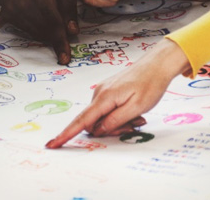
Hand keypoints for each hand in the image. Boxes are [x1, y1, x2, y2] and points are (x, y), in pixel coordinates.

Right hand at [0, 0, 80, 64]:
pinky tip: (41, 15)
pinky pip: (24, 28)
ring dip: (47, 32)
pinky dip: (36, 27)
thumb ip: (70, 5)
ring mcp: (13, 9)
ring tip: (54, 20)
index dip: (60, 43)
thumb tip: (72, 31)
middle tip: (66, 37)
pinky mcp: (7, 12)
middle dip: (56, 37)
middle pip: (43, 31)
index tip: (65, 58)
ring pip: (34, 32)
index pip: (53, 25)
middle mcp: (24, 3)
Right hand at [46, 40, 189, 147]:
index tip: (52, 144)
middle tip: (134, 126)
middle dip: (110, 129)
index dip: (66, 134)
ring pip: (102, 117)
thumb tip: (97, 131)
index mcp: (104, 97)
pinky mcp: (109, 91)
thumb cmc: (150, 83)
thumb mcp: (136, 107)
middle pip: (94, 122)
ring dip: (118, 122)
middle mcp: (99, 93)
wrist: (157, 64)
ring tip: (138, 117)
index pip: (81, 121)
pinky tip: (135, 111)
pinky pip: (108, 110)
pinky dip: (119, 115)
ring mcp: (103, 91)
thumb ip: (115, 121)